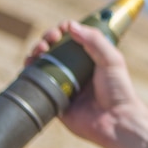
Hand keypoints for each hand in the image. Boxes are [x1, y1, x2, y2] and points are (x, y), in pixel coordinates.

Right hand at [26, 21, 147, 147]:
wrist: (115, 121)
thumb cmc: (119, 90)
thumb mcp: (112, 60)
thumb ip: (95, 41)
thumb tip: (71, 25)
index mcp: (90, 58)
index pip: (72, 38)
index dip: (63, 30)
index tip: (60, 30)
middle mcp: (76, 70)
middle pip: (54, 49)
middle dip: (46, 40)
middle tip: (47, 41)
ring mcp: (65, 84)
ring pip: (43, 64)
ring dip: (35, 54)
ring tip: (36, 52)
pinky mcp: (55, 100)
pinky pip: (38, 85)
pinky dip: (29, 74)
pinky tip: (27, 67)